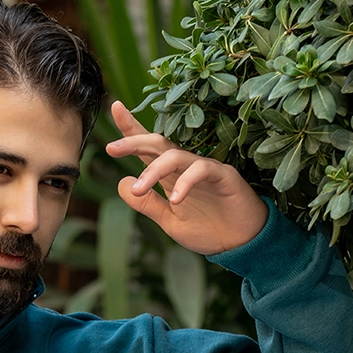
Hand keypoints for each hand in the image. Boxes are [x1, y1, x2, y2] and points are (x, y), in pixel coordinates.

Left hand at [106, 101, 267, 254]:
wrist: (240, 243)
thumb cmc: (207, 229)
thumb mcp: (169, 221)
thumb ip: (147, 204)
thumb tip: (122, 183)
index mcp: (170, 175)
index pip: (148, 148)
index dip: (131, 129)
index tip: (115, 108)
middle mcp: (185, 166)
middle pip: (158, 144)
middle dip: (134, 141)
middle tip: (112, 147)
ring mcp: (205, 168)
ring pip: (175, 156)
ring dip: (153, 171)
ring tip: (139, 188)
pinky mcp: (223, 175)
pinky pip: (201, 171)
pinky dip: (185, 183)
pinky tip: (174, 200)